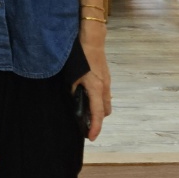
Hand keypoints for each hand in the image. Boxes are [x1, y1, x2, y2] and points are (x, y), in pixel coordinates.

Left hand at [72, 23, 110, 140]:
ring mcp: (107, 82)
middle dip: (97, 120)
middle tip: (86, 124)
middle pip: (105, 111)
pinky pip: (105, 94)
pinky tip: (88, 97)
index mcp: (96, 88)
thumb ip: (73, 89)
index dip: (94, 127)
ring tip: (86, 111)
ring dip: (99, 110)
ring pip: (106, 102)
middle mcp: (104, 87)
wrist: (92, 40)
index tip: (91, 137)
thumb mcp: (71, 75)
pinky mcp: (106, 77)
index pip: (97, 113)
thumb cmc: (80, 57)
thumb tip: (73, 98)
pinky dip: (99, 100)